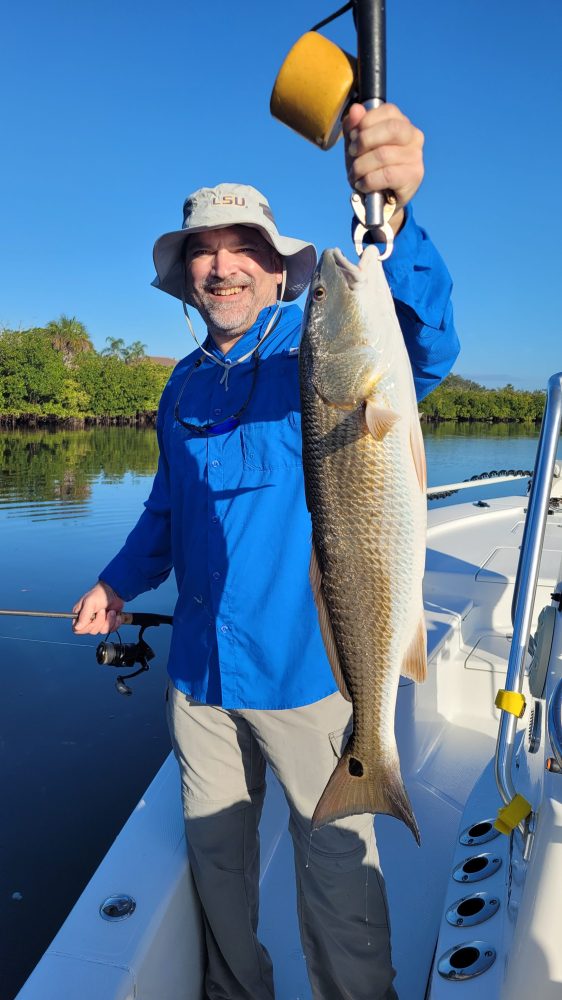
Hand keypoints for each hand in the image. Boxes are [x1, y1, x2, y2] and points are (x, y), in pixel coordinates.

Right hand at [72, 580, 124, 634]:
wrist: (115, 591)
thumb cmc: (100, 594)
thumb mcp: (89, 602)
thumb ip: (83, 616)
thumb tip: (77, 628)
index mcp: (80, 615)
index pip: (78, 630)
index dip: (86, 627)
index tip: (92, 618)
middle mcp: (88, 621)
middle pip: (92, 631)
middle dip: (100, 620)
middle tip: (102, 610)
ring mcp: (99, 623)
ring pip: (103, 631)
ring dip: (109, 620)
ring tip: (110, 611)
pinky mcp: (109, 623)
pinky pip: (112, 630)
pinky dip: (116, 622)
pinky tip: (116, 614)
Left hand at [343, 102, 424, 233]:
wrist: (380, 201)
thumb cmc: (369, 167)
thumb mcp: (357, 145)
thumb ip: (354, 127)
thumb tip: (356, 110)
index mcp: (402, 123)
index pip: (388, 110)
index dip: (365, 122)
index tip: (353, 137)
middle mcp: (414, 137)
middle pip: (391, 128)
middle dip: (364, 140)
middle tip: (353, 153)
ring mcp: (416, 157)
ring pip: (384, 154)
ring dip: (361, 166)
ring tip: (355, 174)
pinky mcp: (414, 176)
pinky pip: (387, 175)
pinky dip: (369, 181)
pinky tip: (362, 185)